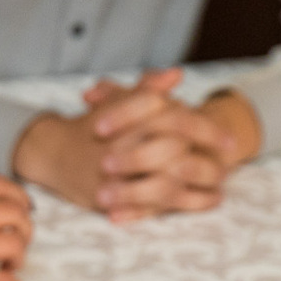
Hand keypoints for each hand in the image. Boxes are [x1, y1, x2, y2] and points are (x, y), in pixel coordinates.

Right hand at [12, 69, 261, 221]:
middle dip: (204, 152)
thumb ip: (146, 90)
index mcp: (123, 117)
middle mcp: (119, 145)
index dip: (202, 125)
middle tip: (230, 156)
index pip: (169, 116)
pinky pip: (155, 205)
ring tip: (221, 181)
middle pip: (172, 147)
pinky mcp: (112, 199)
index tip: (226, 137)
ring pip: (165, 178)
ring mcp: (114, 174)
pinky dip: (185, 204)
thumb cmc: (90, 127)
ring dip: (198, 181)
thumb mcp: (116, 102)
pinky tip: (207, 200)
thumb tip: (176, 75)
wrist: (50, 153)